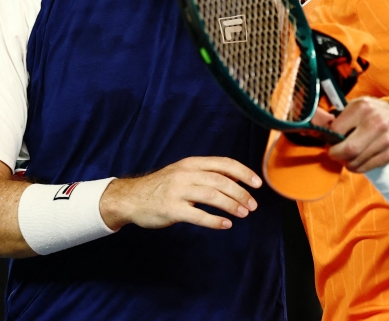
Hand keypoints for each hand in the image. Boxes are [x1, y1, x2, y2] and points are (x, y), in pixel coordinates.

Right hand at [98, 156, 261, 230]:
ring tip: (243, 213)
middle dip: (240, 192)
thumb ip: (206, 173)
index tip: (257, 183)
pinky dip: (214, 220)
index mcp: (191, 163)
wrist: (131, 198)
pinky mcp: (171, 209)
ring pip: (211, 196)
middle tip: (252, 205)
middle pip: (220, 181)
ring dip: (231, 205)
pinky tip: (225, 224)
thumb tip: (236, 179)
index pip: (223, 163)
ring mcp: (177, 191)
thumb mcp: (183, 172)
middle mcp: (185, 174)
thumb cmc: (161, 186)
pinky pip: (197, 215)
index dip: (243, 172)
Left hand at [324, 97, 388, 172]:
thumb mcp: (356, 106)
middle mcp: (375, 123)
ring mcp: (384, 140)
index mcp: (362, 107)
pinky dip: (357, 166)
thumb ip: (338, 118)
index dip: (328, 138)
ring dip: (346, 162)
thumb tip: (316, 130)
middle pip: (348, 149)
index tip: (328, 140)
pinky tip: (358, 158)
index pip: (337, 130)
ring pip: (355, 162)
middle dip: (336, 154)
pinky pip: (365, 168)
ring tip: (347, 154)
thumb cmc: (372, 113)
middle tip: (334, 152)